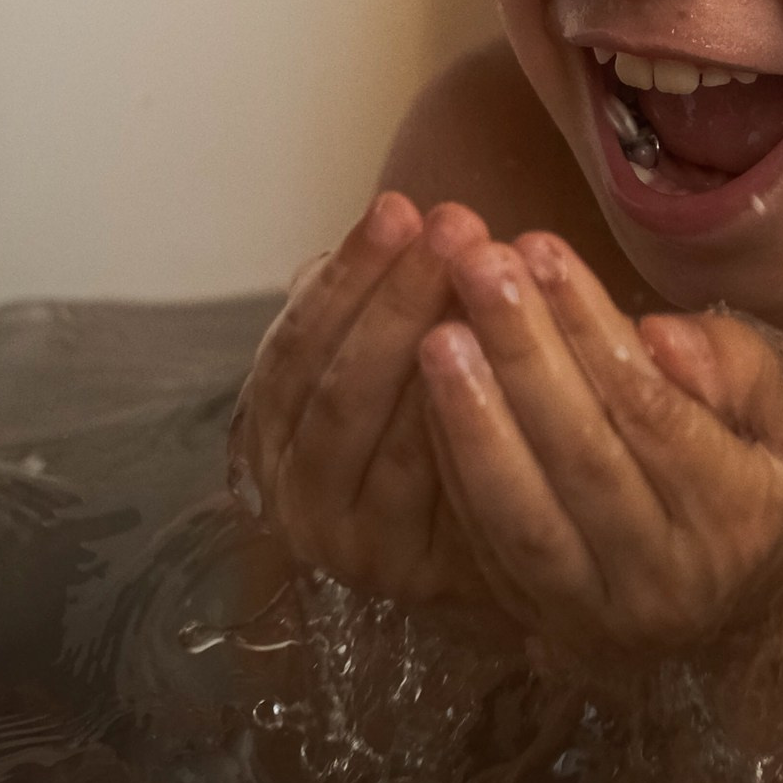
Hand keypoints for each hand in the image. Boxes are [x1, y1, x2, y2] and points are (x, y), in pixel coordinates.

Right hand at [229, 190, 502, 608]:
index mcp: (277, 423)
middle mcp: (293, 488)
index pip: (300, 338)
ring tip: (479, 271)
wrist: (506, 528)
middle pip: (335, 382)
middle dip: (394, 296)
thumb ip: (375, 300)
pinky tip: (489, 358)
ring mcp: (343, 542)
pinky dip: (448, 416)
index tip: (400, 207)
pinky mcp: (401, 575)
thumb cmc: (444, 419)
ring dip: (421, 340)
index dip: (349, 272)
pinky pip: (420, 484)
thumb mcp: (395, 352)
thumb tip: (386, 224)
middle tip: (451, 226)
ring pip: (369, 428)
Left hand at [416, 230, 782, 663]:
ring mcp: (598, 615)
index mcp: (740, 519)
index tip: (541, 249)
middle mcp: (668, 580)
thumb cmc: (764, 487)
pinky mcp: (542, 625)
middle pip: (582, 458)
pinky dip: (454, 469)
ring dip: (472, 419)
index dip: (591, 331)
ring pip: (522, 514)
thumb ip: (732, 367)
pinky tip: (428, 394)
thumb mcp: (782, 416)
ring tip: (435, 331)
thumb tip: (656, 335)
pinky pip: (487, 544)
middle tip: (477, 266)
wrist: (745, 618)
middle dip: (523, 355)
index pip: (652, 413)